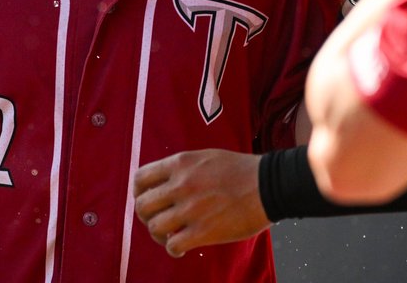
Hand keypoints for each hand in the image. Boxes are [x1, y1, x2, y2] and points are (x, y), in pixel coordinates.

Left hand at [133, 149, 268, 257]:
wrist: (267, 185)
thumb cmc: (240, 170)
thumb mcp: (204, 157)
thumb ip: (181, 168)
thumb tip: (161, 182)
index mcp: (180, 163)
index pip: (140, 179)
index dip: (139, 193)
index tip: (147, 200)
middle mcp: (181, 184)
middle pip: (142, 206)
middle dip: (146, 216)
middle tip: (159, 221)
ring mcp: (191, 208)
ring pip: (154, 227)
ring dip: (159, 235)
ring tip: (170, 235)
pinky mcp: (203, 231)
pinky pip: (172, 245)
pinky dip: (174, 248)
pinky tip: (183, 245)